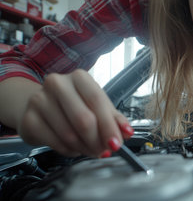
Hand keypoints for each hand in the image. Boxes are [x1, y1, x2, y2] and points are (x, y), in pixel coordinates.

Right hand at [17, 69, 133, 156]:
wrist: (39, 106)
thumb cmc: (73, 105)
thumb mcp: (97, 106)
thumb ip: (114, 118)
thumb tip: (127, 132)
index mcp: (79, 77)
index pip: (97, 101)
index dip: (109, 125)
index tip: (117, 143)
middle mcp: (57, 83)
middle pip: (84, 119)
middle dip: (97, 140)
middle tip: (104, 150)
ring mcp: (39, 100)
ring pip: (69, 134)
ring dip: (85, 148)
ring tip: (90, 149)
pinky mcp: (29, 119)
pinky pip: (56, 142)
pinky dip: (70, 150)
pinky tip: (74, 148)